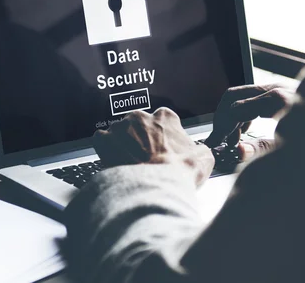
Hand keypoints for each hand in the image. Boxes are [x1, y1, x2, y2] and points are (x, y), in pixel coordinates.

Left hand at [93, 109, 214, 185]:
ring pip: (120, 132)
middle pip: (139, 125)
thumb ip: (199, 149)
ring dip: (122, 144)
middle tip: (144, 157)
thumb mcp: (203, 159)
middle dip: (140, 139)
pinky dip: (105, 148)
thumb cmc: (180, 173)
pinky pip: (101, 139)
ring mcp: (121, 127)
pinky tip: (112, 160)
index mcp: (165, 117)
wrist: (155, 187)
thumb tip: (199, 152)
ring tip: (128, 163)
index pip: (163, 120)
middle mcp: (141, 117)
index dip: (163, 135)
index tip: (163, 148)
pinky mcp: (104, 139)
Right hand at [205, 84, 293, 156]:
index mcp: (279, 100)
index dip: (222, 127)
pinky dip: (241, 112)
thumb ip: (264, 149)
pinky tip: (243, 131)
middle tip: (218, 139)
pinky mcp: (280, 93)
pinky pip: (251, 98)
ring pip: (239, 95)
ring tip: (231, 139)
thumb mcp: (294, 149)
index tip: (215, 142)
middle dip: (222, 118)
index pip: (236, 108)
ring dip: (230, 116)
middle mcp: (276, 89)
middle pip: (233, 96)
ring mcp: (277, 89)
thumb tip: (239, 151)